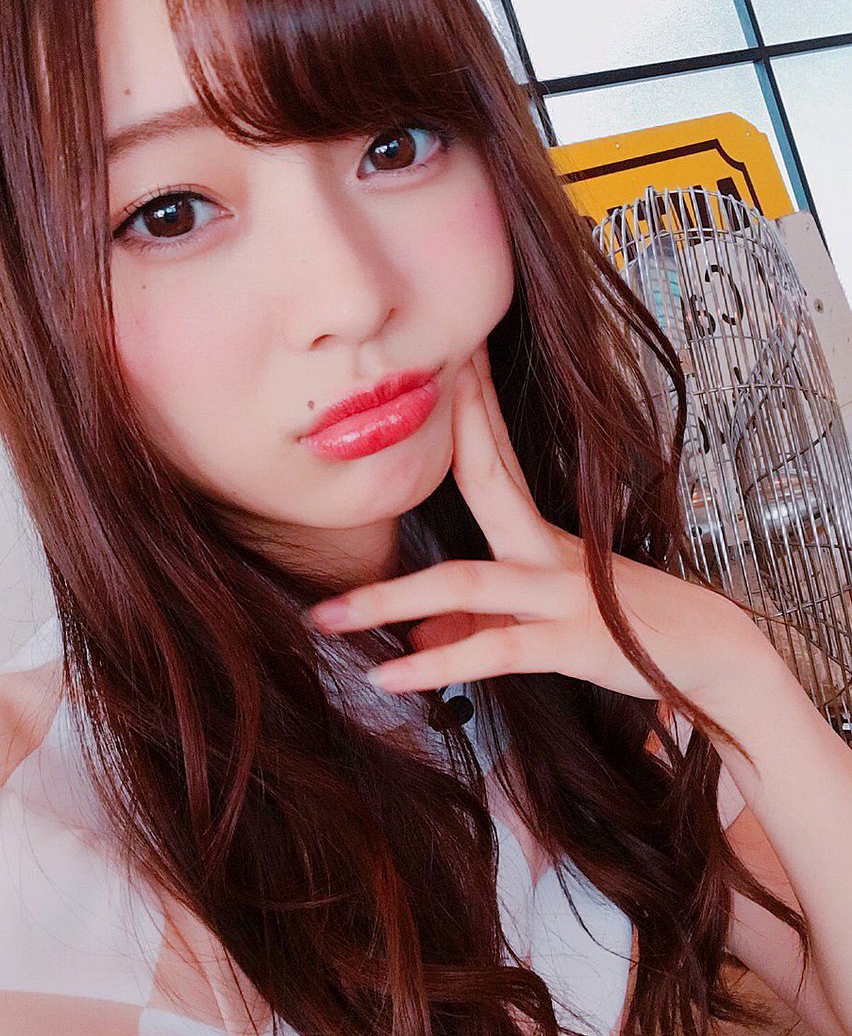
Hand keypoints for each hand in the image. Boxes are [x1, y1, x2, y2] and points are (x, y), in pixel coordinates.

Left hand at [305, 340, 755, 703]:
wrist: (711, 654)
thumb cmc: (629, 623)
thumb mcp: (547, 614)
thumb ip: (480, 619)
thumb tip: (420, 635)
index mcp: (543, 532)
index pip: (497, 455)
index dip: (470, 405)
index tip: (444, 357)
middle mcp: (549, 550)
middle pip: (485, 477)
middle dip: (443, 429)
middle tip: (387, 389)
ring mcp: (562, 591)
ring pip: (464, 581)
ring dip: (387, 600)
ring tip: (324, 617)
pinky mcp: (573, 641)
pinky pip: (494, 651)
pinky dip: (436, 666)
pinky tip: (386, 678)